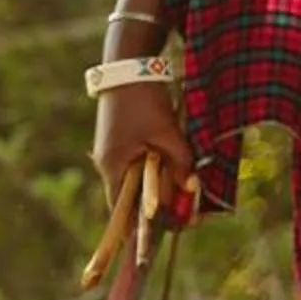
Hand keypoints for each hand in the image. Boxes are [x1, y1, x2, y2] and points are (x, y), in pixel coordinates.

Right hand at [92, 79, 199, 220]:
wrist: (128, 65)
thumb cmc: (144, 101)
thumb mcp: (166, 133)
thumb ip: (180, 162)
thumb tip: (193, 189)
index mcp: (112, 168)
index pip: (123, 212)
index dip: (143, 227)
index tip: (166, 234)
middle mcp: (108, 164)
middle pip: (133, 198)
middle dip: (159, 207)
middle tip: (187, 212)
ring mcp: (113, 153)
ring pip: (138, 181)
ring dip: (159, 187)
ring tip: (185, 192)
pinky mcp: (120, 141)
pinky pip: (139, 166)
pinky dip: (156, 170)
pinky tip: (174, 169)